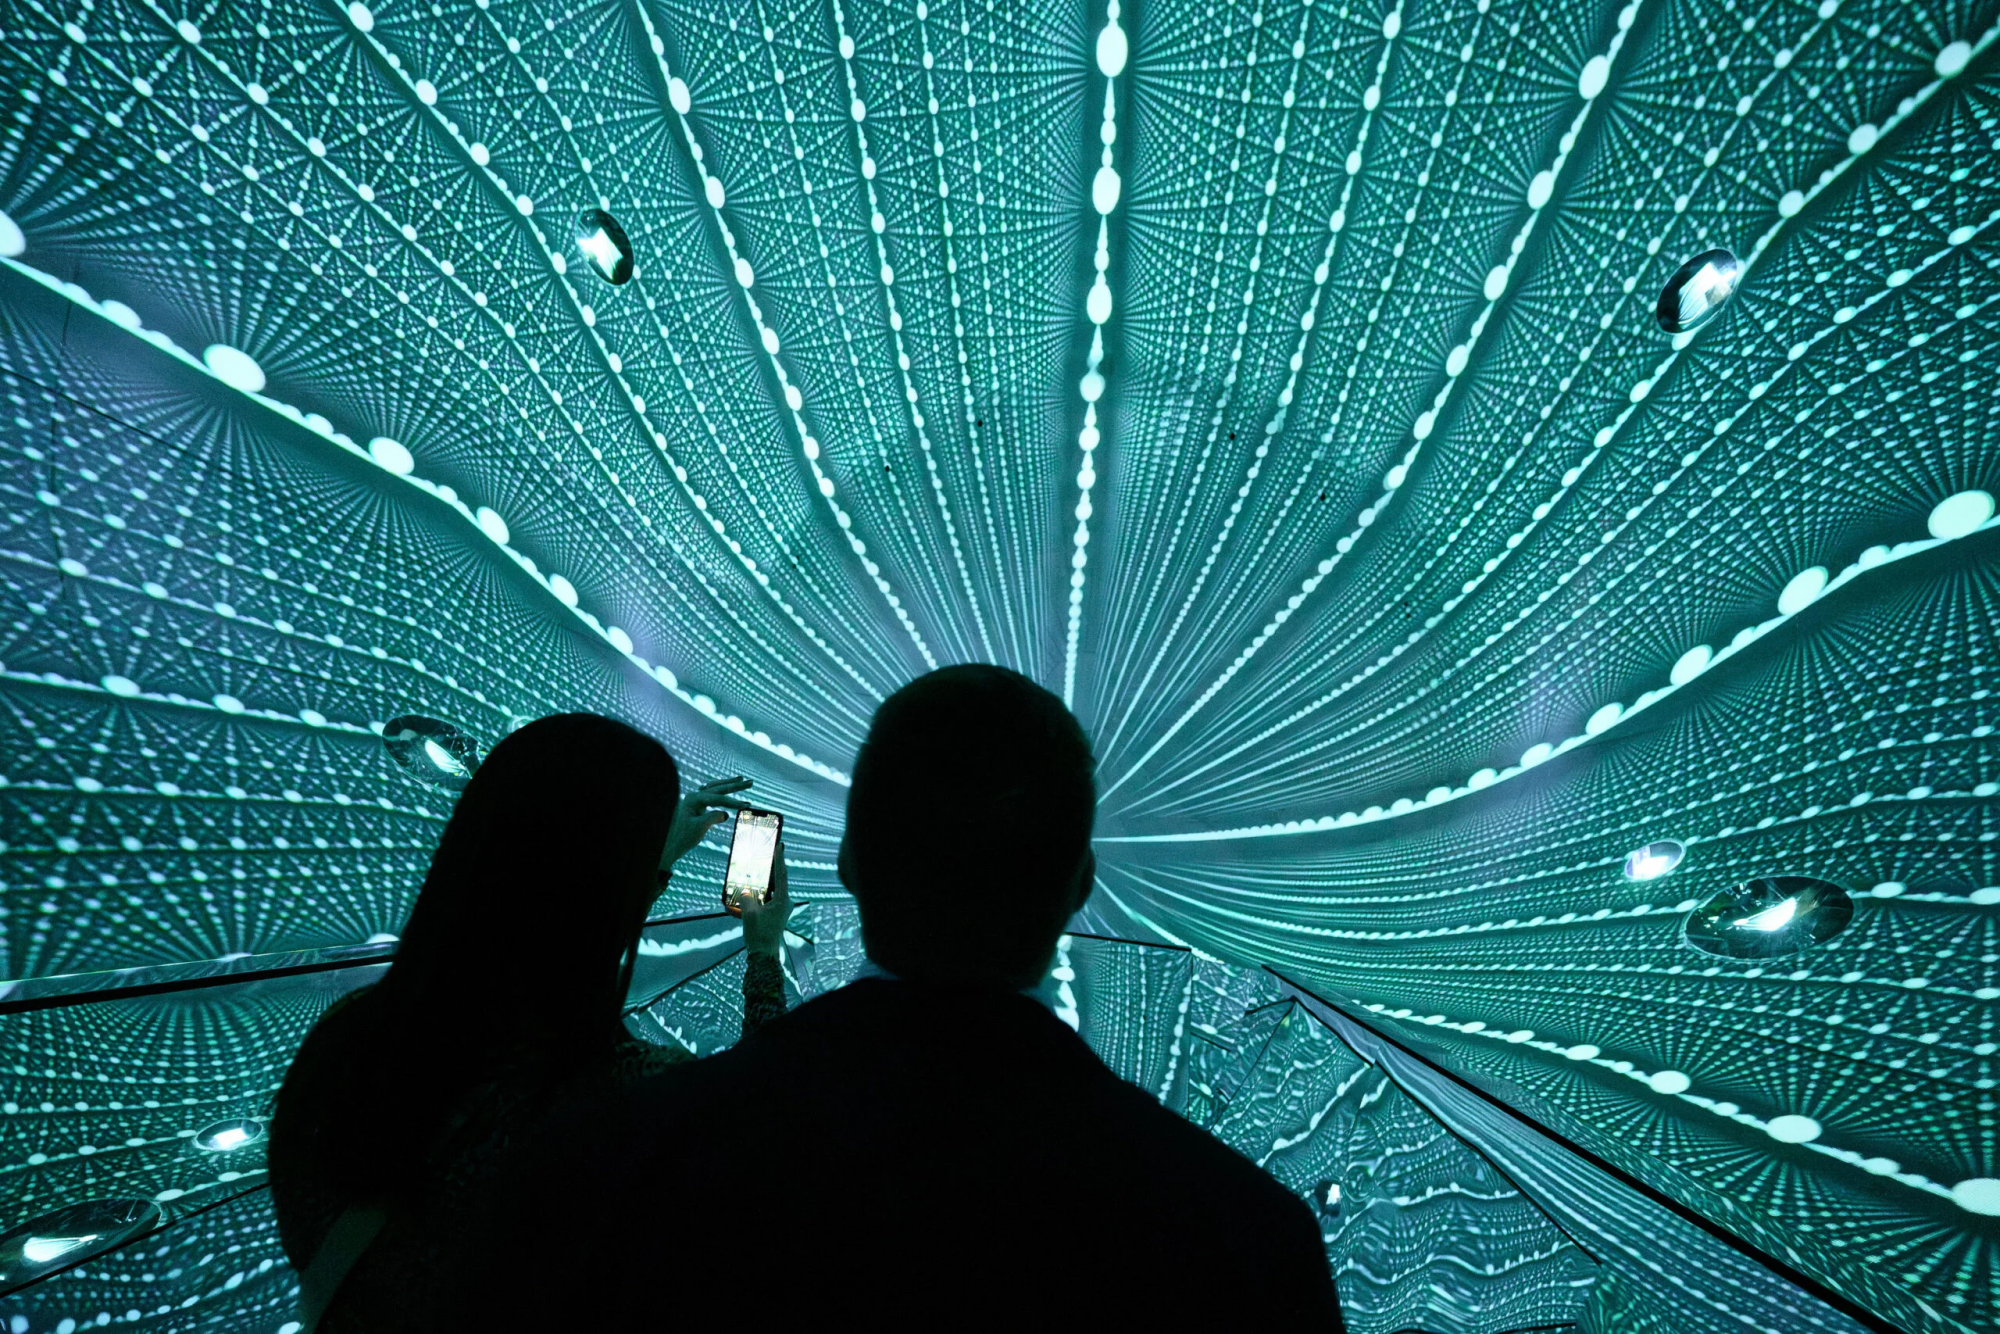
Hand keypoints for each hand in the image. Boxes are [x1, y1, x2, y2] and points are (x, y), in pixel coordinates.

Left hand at [659, 776, 753, 872]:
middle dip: (735, 785)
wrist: (673, 844)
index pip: (718, 798)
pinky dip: (722, 791)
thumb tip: (726, 814)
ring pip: (715, 788)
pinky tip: (727, 787)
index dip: (733, 801)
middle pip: (718, 787)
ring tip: (742, 780)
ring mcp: (695, 799)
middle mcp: (694, 796)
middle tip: (751, 782)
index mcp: (693, 799)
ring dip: (729, 784)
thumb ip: (712, 818)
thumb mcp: (699, 829)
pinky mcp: (697, 804)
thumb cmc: (684, 837)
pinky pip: (712, 793)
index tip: (747, 806)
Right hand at [740, 837, 790, 957]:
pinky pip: (766, 899)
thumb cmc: (759, 933)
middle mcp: (784, 902)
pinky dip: (758, 894)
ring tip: (754, 870)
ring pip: (770, 890)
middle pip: (776, 881)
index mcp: (783, 900)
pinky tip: (748, 890)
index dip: (780, 859)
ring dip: (762, 882)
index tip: (780, 845)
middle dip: (770, 869)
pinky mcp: (774, 913)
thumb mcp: (750, 913)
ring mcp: (780, 908)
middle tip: (766, 854)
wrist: (762, 953)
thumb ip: (747, 898)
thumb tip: (745, 892)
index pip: (781, 875)